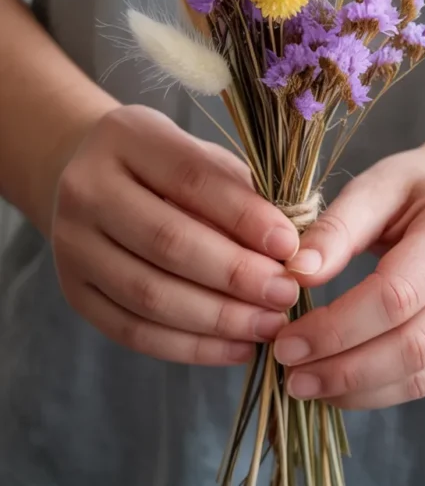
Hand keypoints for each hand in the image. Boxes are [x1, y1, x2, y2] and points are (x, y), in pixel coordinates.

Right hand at [53, 105, 299, 364]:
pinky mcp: (74, 291)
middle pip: (167, 242)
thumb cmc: (169, 167)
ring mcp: (72, 243)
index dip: (244, 216)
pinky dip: (191, 347)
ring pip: (149, 295)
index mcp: (126, 138)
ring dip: (218, 319)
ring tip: (269, 325)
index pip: (191, 179)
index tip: (291, 246)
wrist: (93, 179)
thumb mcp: (203, 157)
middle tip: (285, 293)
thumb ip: (240, 194)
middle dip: (236, 275)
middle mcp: (87, 188)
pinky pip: (134, 332)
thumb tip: (290, 252)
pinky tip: (237, 347)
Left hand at [274, 142, 424, 408]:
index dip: (337, 325)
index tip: (286, 339)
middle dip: (343, 367)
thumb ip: (337, 227)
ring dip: (357, 388)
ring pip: (422, 374)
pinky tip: (337, 387)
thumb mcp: (378, 184)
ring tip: (304, 385)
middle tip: (288, 372)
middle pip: (412, 344)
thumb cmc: (420, 187)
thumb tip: (295, 273)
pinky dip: (378, 392)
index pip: (396, 295)